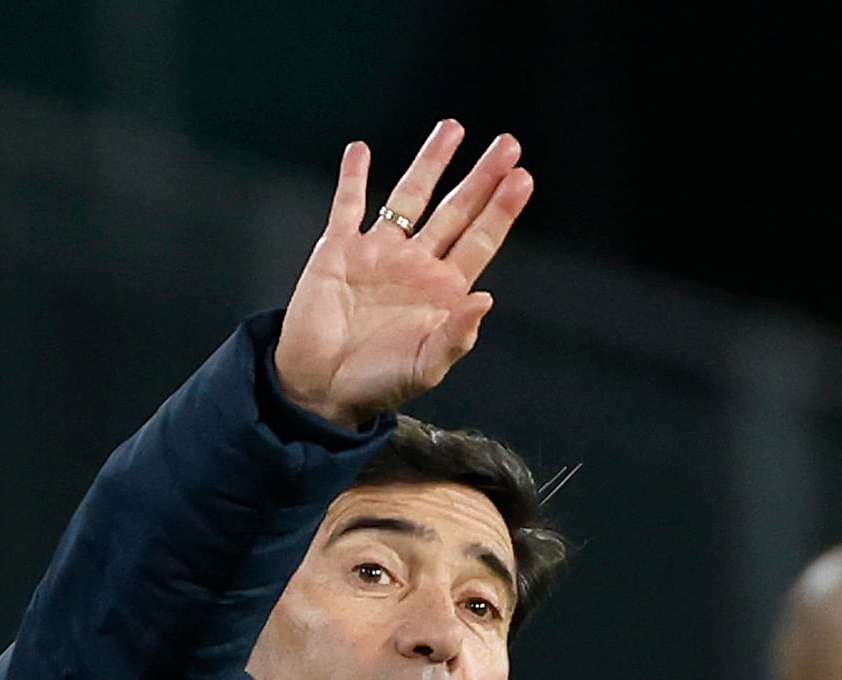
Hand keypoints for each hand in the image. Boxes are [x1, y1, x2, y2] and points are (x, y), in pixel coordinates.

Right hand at [274, 119, 534, 429]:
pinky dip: (352, 177)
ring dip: (430, 162)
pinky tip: (361, 150)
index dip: (501, 210)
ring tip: (452, 128)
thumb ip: (457, 337)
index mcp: (443, 292)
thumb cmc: (378, 385)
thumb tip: (486, 300)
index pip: (481, 241)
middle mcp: (416, 265)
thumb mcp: (425, 368)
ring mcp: (378, 253)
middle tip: (508, 144)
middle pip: (455, 210)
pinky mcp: (337, 249)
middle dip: (481, 177)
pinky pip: (347, 204)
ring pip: (408, 196)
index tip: (522, 178)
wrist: (319, 388)